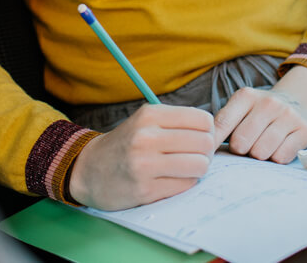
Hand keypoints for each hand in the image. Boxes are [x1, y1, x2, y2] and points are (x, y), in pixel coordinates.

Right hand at [67, 104, 214, 209]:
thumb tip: (218, 132)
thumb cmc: (126, 144)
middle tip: (195, 156)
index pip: (203, 120)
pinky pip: (186, 185)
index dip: (208, 131)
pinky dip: (184, 183)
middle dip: (206, 152)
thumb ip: (179, 123)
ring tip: (185, 168)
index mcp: (149, 115)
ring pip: (200, 166)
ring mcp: (145, 165)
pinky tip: (171, 180)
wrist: (88, 170)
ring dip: (198, 169)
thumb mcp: (146, 121)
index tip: (199, 138)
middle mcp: (146, 137)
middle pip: (205, 143)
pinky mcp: (145, 190)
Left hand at [213, 66, 306, 163]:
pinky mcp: (304, 131)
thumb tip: (206, 148)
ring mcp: (288, 116)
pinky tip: (277, 148)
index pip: (222, 124)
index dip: (213, 143)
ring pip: (260, 153)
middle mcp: (268, 103)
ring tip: (262, 146)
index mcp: (246, 96)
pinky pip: (280, 158)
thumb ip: (223, 124)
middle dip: (240, 150)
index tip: (210, 153)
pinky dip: (275, 159)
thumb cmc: (260, 111)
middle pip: (241, 143)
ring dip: (258, 156)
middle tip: (245, 146)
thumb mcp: (241, 108)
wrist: (299, 100)